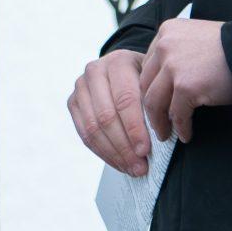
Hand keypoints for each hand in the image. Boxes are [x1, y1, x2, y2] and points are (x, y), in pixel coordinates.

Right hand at [68, 49, 151, 175]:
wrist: (124, 69)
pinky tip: (118, 162)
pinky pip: (84, 133)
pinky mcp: (72, 102)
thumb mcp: (154, 83)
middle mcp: (94, 70)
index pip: (125, 100)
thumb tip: (159, 137)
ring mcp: (80, 86)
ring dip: (113, 153)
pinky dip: (102, 152)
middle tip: (141, 166)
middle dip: (124, 147)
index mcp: (118, 62)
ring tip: (132, 168)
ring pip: (93, 127)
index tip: (145, 151)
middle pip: (106, 116)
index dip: (134, 128)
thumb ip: (154, 103)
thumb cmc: (145, 79)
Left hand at [138, 18, 231, 142]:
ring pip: (154, 102)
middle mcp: (164, 46)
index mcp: (166, 32)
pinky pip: (177, 114)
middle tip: (156, 124)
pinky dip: (181, 128)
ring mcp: (173, 66)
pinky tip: (186, 135)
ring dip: (159, 122)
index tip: (155, 103)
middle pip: (146, 84)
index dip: (150, 87)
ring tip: (166, 134)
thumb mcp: (197, 38)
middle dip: (149, 108)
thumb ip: (179, 52)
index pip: (148, 65)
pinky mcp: (186, 86)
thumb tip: (168, 82)